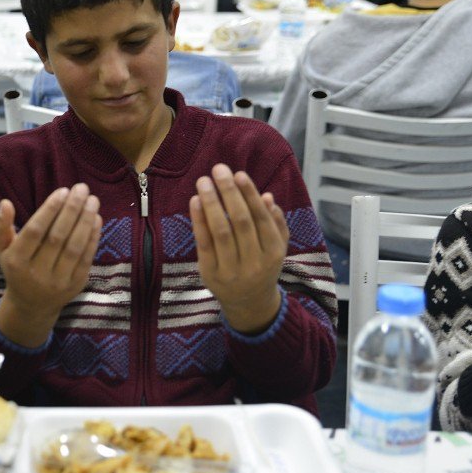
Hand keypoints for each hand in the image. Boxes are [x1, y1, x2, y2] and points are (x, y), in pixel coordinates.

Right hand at [0, 184, 102, 346]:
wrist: (31, 306)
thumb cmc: (16, 268)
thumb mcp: (2, 249)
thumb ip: (0, 226)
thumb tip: (5, 203)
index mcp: (16, 262)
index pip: (35, 232)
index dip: (50, 210)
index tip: (63, 191)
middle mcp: (36, 273)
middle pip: (57, 237)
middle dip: (72, 210)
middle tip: (81, 188)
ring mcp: (58, 282)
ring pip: (74, 247)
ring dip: (86, 221)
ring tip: (92, 200)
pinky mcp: (75, 286)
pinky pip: (86, 258)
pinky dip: (93, 237)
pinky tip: (96, 219)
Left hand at [190, 164, 287, 333]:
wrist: (249, 303)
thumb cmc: (262, 265)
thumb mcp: (276, 247)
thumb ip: (275, 223)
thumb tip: (267, 197)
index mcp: (274, 252)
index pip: (261, 218)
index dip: (250, 195)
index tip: (238, 174)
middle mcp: (254, 262)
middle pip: (240, 222)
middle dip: (229, 193)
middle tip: (218, 169)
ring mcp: (231, 269)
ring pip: (220, 231)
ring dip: (211, 202)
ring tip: (204, 181)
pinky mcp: (210, 273)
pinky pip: (203, 243)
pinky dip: (198, 220)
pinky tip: (195, 201)